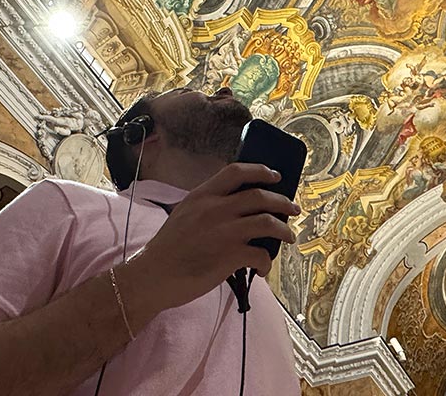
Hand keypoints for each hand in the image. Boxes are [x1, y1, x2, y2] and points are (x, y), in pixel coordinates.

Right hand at [121, 163, 298, 318]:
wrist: (152, 276)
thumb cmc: (166, 250)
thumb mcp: (184, 215)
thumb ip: (206, 207)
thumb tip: (234, 208)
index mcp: (202, 196)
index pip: (236, 171)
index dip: (260, 170)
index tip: (275, 175)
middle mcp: (215, 208)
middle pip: (260, 195)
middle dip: (282, 202)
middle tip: (293, 209)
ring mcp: (224, 231)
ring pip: (268, 222)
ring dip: (284, 230)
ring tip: (289, 237)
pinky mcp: (230, 256)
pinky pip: (261, 254)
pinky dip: (267, 262)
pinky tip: (262, 269)